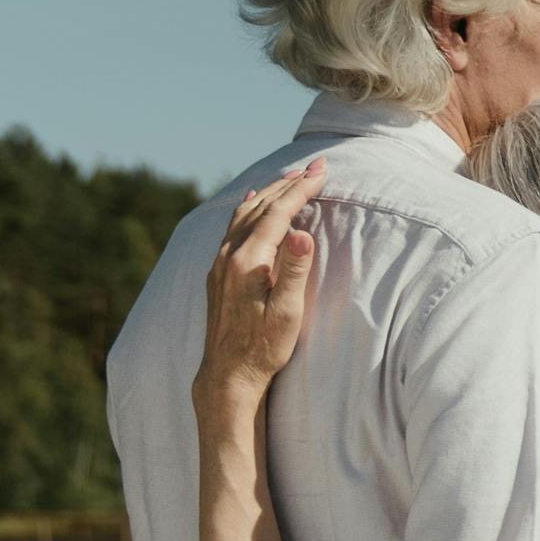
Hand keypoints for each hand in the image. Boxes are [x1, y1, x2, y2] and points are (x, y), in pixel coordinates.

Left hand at [197, 159, 327, 411]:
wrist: (227, 374)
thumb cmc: (263, 348)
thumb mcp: (287, 313)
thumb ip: (295, 271)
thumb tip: (304, 233)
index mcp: (248, 261)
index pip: (279, 213)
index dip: (302, 190)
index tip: (322, 171)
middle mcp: (229, 256)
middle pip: (261, 206)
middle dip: (289, 184)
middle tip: (315, 166)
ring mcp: (220, 263)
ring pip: (245, 213)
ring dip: (269, 192)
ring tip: (289, 177)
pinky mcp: (217, 273)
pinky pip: (233, 227)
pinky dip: (248, 208)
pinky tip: (249, 202)